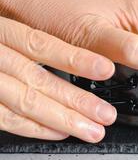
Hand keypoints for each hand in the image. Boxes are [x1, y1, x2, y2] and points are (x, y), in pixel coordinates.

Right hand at [0, 16, 116, 142]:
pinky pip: (3, 117)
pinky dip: (33, 127)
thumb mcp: (3, 27)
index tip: (105, 68)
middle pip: (35, 78)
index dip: (73, 57)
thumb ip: (31, 39)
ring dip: (62, 119)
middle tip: (105, 113)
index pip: (39, 43)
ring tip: (91, 130)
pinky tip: (59, 132)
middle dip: (76, 99)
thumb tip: (89, 56)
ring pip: (22, 101)